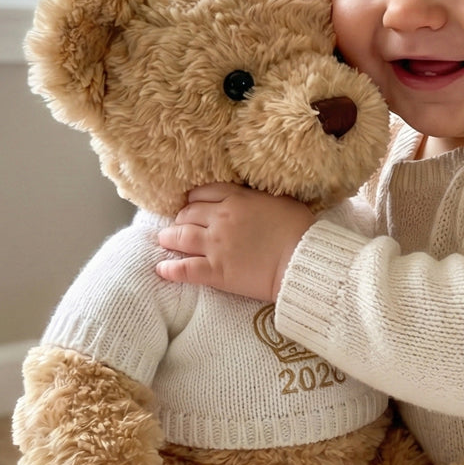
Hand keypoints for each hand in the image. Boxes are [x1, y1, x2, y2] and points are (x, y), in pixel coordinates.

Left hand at [156, 183, 315, 301]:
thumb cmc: (299, 229)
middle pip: (188, 214)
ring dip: (169, 238)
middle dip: (181, 218)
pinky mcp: (215, 271)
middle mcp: (220, 219)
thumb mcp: (281, 200)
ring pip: (180, 237)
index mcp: (236, 199)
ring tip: (165, 240)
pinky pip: (184, 269)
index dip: (194, 199)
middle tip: (179, 224)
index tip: (192, 204)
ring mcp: (215, 246)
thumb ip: (259, 196)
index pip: (203, 193)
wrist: (301, 260)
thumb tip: (253, 196)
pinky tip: (162, 269)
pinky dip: (170, 269)